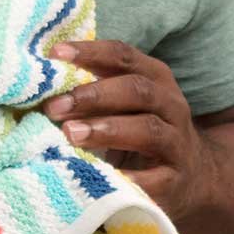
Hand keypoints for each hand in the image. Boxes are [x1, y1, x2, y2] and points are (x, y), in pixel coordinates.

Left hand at [44, 41, 218, 219]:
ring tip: (71, 134)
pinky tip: (99, 177)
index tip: (54, 54)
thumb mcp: (126, 104)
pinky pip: (151, 179)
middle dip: (94, 95)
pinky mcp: (174, 181)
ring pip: (147, 129)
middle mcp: (171, 105)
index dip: (90, 52)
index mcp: (155, 79)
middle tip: (55, 106)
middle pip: (137, 90)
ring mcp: (176, 143)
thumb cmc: (143, 132)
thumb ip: (94, 91)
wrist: (194, 176)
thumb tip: (39, 85)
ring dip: (107, 129)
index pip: (123, 56)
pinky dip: (126, 177)